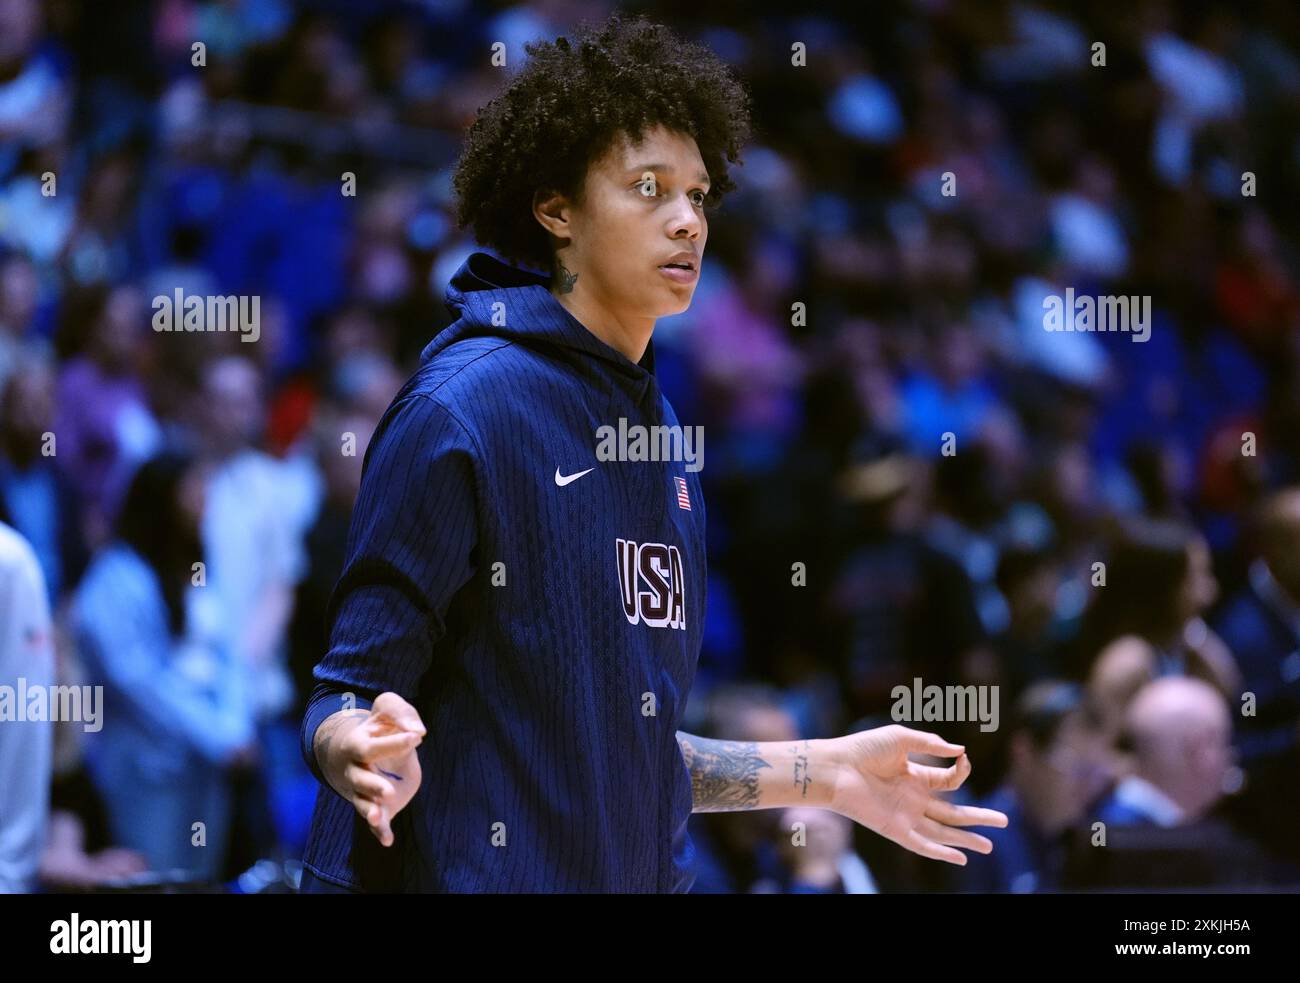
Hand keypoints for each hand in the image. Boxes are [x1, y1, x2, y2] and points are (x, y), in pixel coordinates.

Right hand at [318, 692, 425, 846]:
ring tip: (377, 819)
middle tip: (389, 791)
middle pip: (360, 780)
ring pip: (363, 804)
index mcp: (357, 745)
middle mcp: (356, 770)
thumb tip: (418, 731)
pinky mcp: (376, 806)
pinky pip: (375, 823)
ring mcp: (364, 791)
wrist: (365, 750)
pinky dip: (380, 832)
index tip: (417, 737)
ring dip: (370, 812)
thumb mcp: (389, 709)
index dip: (394, 743)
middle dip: (373, 787)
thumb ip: (401, 713)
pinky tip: (387, 840)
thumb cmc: (381, 727)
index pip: (372, 748)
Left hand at [822, 724, 1007, 864]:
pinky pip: (922, 845)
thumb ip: (931, 744)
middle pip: (953, 812)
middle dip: (978, 817)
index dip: (960, 772)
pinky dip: (941, 853)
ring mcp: (906, 815)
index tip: (963, 759)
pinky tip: (961, 859)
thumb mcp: (901, 738)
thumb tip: (960, 750)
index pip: (948, 781)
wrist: (835, 767)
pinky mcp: (895, 829)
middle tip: (1004, 821)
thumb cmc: (863, 748)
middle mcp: (913, 798)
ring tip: (990, 845)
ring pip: (943, 831)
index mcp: (915, 776)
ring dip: (966, 839)